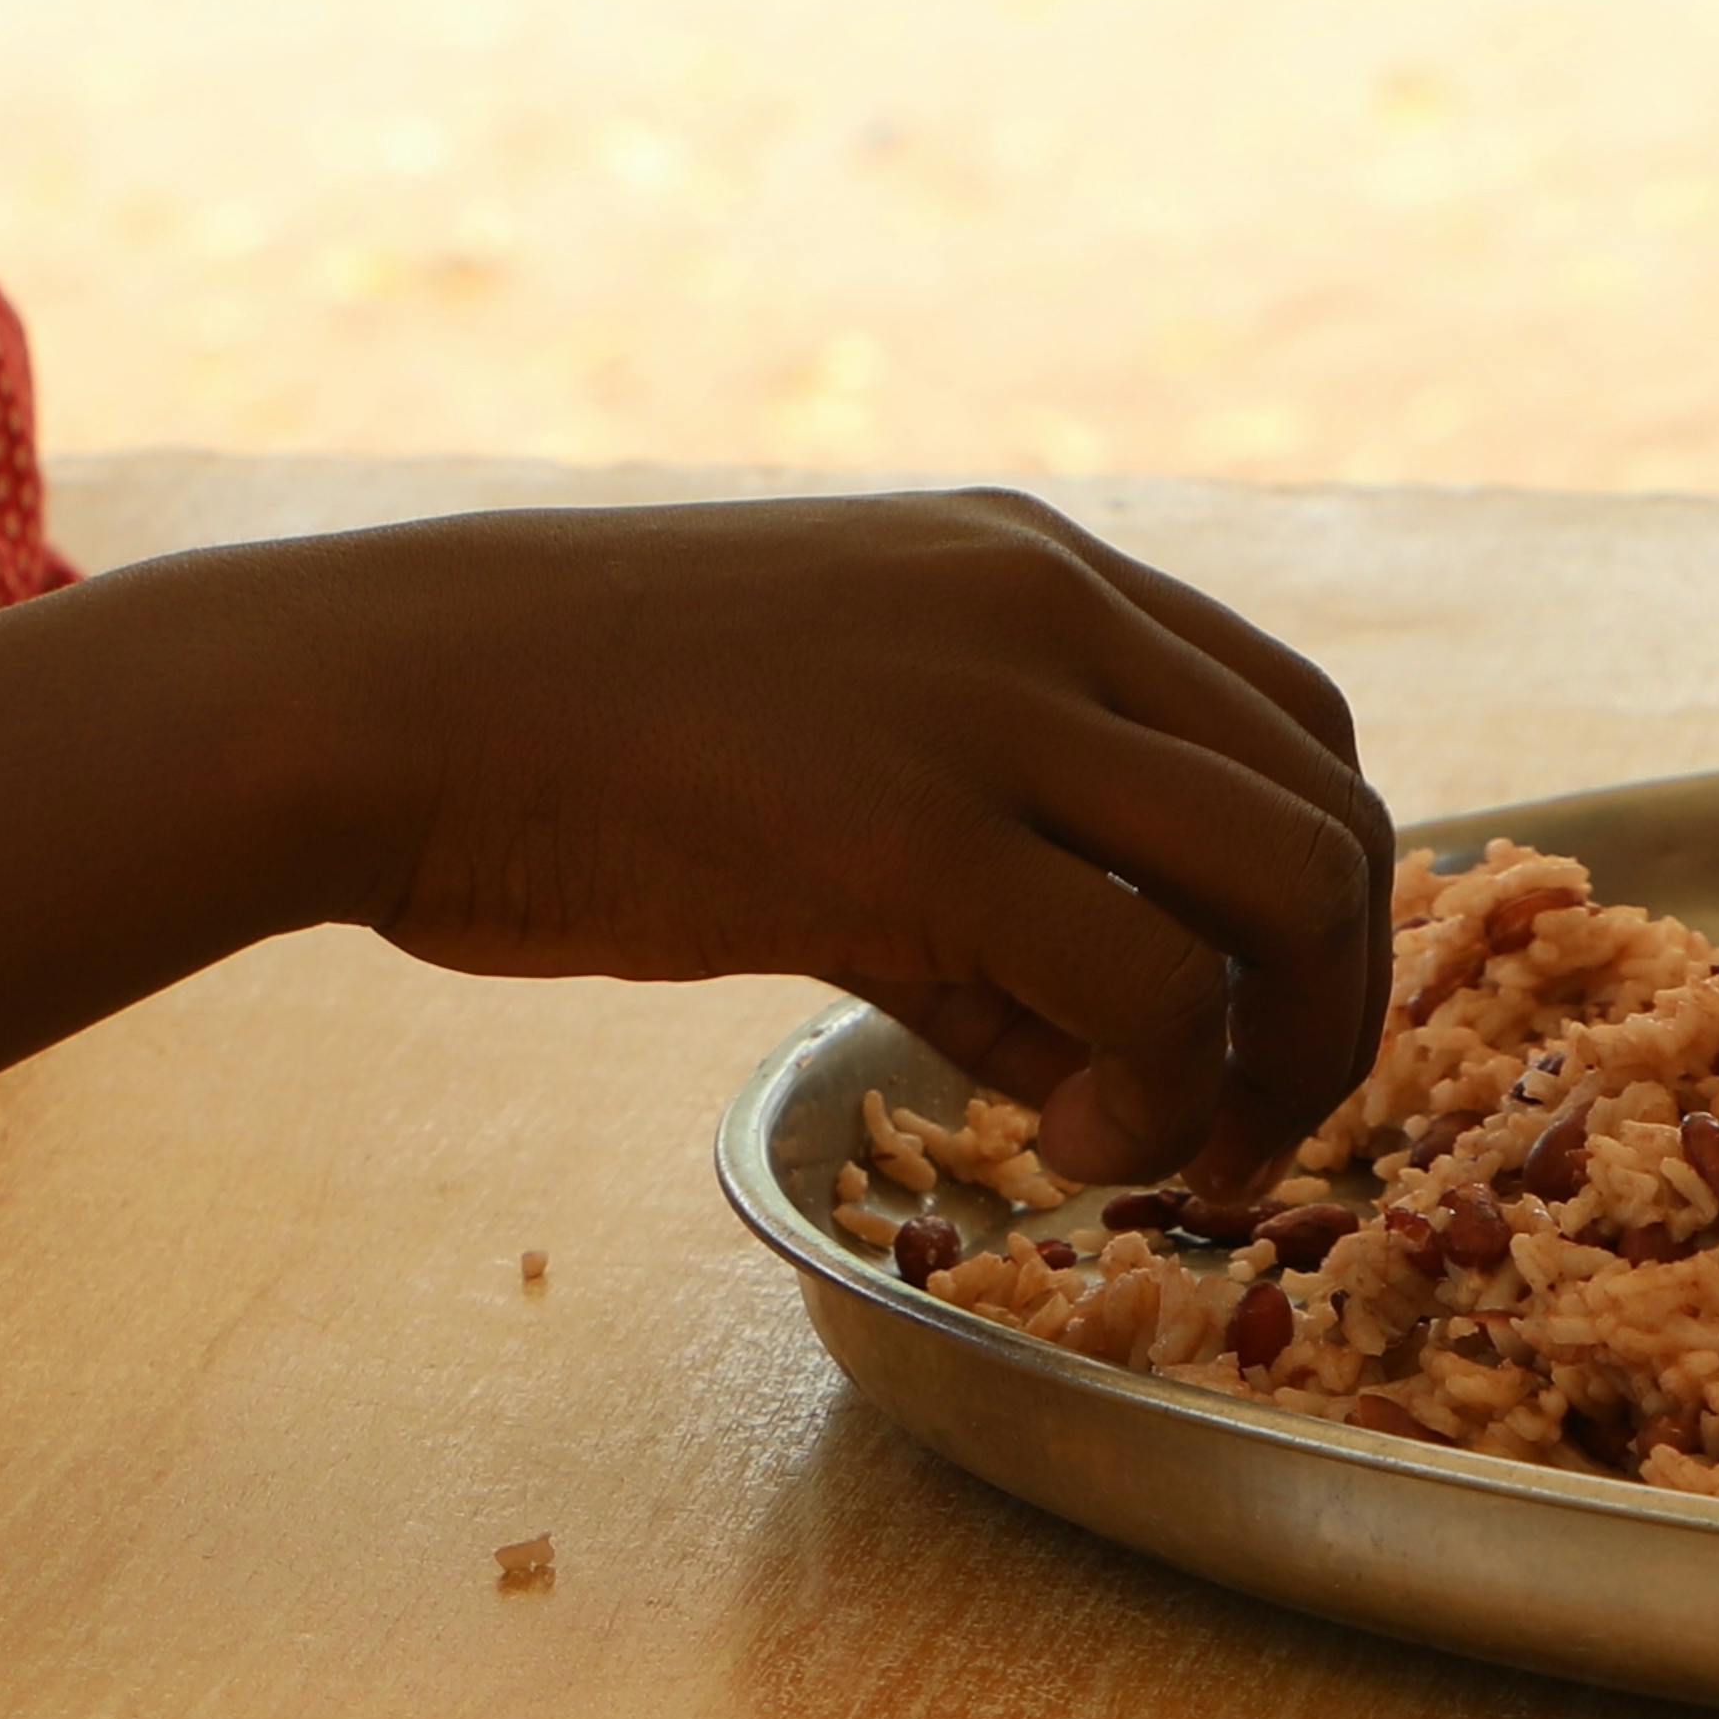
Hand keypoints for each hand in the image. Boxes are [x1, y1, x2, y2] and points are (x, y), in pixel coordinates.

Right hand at [165, 491, 1394, 1185]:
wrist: (381, 703)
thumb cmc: (563, 746)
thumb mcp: (825, 747)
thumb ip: (981, 875)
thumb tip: (1091, 1054)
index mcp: (1034, 568)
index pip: (1297, 724)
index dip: (1325, 902)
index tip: (1255, 1034)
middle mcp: (1049, 610)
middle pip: (1332, 814)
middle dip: (1336, 1006)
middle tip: (1252, 1136)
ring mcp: (992, 710)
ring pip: (1291, 888)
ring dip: (1277, 1058)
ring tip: (1156, 1151)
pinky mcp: (918, 834)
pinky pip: (1155, 988)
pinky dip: (1155, 1099)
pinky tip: (1057, 1141)